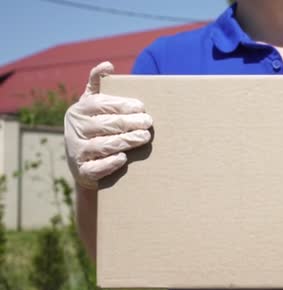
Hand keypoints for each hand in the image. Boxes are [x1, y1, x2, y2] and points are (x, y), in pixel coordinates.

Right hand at [64, 61, 152, 188]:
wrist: (83, 164)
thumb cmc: (94, 127)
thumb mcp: (92, 105)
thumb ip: (98, 84)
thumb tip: (108, 65)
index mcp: (78, 110)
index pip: (102, 105)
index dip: (122, 105)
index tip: (142, 107)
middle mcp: (74, 129)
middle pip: (106, 125)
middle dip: (130, 123)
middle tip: (149, 123)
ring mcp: (77, 151)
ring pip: (104, 145)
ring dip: (126, 141)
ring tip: (144, 137)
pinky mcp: (81, 171)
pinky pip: (96, 167)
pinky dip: (109, 163)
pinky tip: (122, 158)